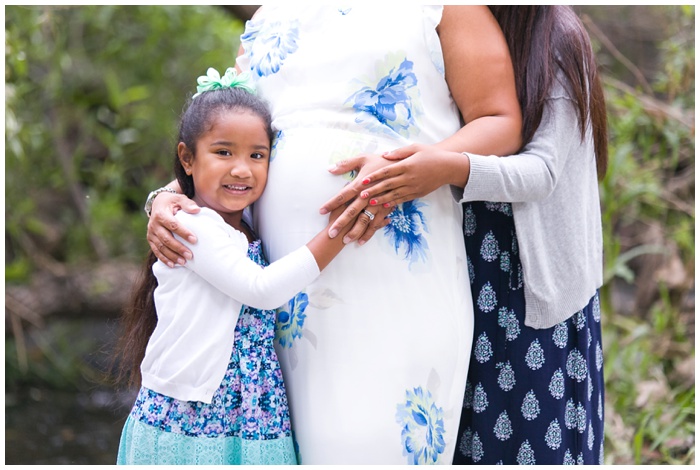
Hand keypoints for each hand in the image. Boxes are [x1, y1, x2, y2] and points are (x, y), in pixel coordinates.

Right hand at [147, 192, 200, 266]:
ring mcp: (151, 233)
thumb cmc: (172, 202)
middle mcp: (154, 224)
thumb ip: (188, 204)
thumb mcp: (179, 199)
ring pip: (161, 247)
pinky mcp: (150, 239)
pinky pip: (156, 251)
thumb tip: (197, 210)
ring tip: (184, 262)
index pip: (173, 225)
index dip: (183, 233)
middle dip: (178, 248)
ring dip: (172, 256)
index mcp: (161, 214)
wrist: (158, 204)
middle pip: (166, 239)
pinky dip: (164, 259)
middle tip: (190, 255)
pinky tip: (173, 265)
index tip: (194, 240)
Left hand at [319, 154, 393, 244]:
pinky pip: (377, 223)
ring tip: (345, 240)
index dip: (332, 203)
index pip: (343, 195)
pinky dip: (369, 233)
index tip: (321, 211)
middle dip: (341, 223)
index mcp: (361, 184)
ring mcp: (378, 204)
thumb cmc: (382, 160)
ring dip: (355, 231)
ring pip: (365, 220)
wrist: (406, 165)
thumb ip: (346, 164)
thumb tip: (330, 169)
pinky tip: (362, 241)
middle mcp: (368, 196)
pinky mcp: (387, 208)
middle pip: (352, 211)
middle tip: (331, 233)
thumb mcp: (363, 158)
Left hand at [346, 143, 468, 207]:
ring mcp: (414, 187)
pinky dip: (393, 203)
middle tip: (361, 195)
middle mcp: (409, 177)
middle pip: (388, 185)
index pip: (387, 171)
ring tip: (370, 203)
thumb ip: (399, 152)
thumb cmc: (431, 154)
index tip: (363, 180)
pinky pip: (403, 199)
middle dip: (374, 190)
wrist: (448, 167)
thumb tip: (384, 154)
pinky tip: (384, 206)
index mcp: (407, 165)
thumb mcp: (415, 147)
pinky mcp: (418, 193)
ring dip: (381, 199)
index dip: (374, 177)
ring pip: (394, 195)